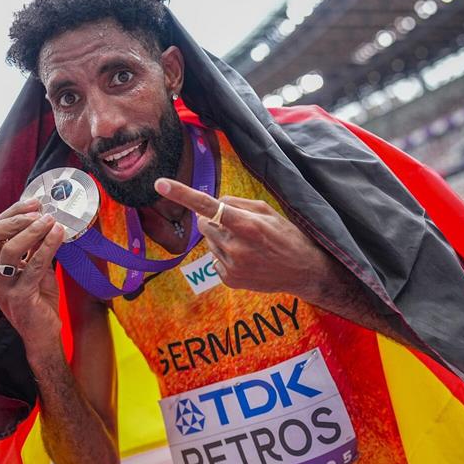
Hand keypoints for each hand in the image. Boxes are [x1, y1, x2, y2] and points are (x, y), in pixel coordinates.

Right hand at [0, 199, 66, 362]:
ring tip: (52, 220)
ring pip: (9, 249)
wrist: (43, 334)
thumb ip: (32, 247)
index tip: (32, 203)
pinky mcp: (18, 297)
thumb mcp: (32, 268)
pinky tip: (59, 236)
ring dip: (32, 231)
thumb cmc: (38, 299)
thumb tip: (44, 218)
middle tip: (40, 210)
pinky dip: (47, 247)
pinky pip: (32, 266)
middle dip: (16, 218)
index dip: (10, 214)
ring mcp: (1, 288)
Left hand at [155, 178, 327, 297]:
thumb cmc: (287, 236)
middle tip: (238, 226)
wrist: (304, 272)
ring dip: (222, 239)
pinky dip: (225, 256)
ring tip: (248, 246)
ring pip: (209, 242)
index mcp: (246, 224)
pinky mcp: (229, 280)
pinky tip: (247, 259)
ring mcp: (231, 266)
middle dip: (214, 221)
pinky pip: (214, 259)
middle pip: (203, 223)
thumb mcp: (268, 211)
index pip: (207, 205)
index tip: (160, 183)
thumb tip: (213, 204)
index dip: (182, 193)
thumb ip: (237, 204)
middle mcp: (236, 246)